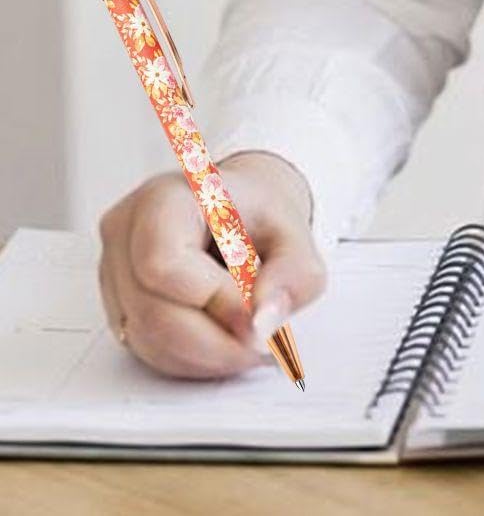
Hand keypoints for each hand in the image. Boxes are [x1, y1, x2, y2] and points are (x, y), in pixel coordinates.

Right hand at [96, 150, 326, 380]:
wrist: (238, 208)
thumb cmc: (258, 213)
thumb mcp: (295, 233)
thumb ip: (293, 273)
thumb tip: (263, 322)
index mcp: (165, 198)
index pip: (165, 263)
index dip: (213, 301)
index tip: (259, 320)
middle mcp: (126, 232)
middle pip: (152, 312)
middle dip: (213, 343)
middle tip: (261, 348)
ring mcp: (113, 270)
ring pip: (146, 339)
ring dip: (204, 357)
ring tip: (249, 346)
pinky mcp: (117, 303)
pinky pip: (144, 348)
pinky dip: (189, 359)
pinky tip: (225, 346)